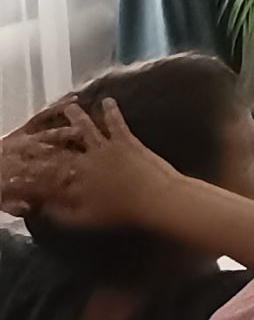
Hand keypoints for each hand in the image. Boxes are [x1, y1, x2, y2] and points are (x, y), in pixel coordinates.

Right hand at [0, 99, 180, 227]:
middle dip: (51, 133)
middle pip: (63, 143)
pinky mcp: (125, 140)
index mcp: (73, 179)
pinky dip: (110, 110)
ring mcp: (106, 147)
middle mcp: (85, 159)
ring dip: (76, 116)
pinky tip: (107, 100)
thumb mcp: (83, 219)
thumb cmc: (121, 212)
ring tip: (70, 106)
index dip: (39, 161)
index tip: (32, 156)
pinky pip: (114, 121)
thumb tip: (43, 207)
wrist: (155, 198)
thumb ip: (60, 212)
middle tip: (45, 126)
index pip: (50, 167)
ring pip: (85, 127)